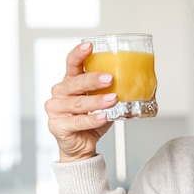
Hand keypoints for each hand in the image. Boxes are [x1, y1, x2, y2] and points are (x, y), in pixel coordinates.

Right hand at [45, 42, 117, 161]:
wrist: (81, 147)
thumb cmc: (91, 121)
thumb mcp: (101, 102)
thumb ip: (110, 90)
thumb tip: (137, 80)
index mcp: (69, 83)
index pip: (71, 64)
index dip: (79, 54)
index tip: (90, 46)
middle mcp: (60, 94)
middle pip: (75, 83)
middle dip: (93, 79)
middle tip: (109, 78)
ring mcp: (56, 110)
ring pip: (78, 103)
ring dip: (97, 101)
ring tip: (112, 100)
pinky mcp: (58, 126)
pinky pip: (78, 122)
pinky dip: (92, 120)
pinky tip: (103, 117)